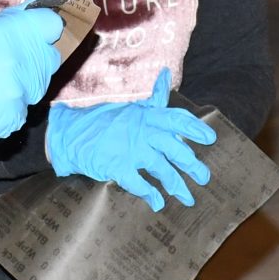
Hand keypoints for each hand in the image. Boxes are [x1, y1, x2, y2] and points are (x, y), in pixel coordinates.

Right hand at [0, 0, 67, 144]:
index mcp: (10, 34)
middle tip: (5, 57)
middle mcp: (22, 63)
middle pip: (49, 56)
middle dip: (34, 55)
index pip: (52, 25)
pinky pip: (23, 105)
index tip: (35, 29)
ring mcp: (22, 93)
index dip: (43, 26)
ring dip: (23, 79)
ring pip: (39, 83)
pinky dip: (10, 102)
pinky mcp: (16, 117)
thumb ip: (9, 20)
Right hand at [46, 69, 216, 211]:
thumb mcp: (129, 107)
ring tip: (186, 197)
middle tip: (205, 177)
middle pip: (173, 147)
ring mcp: (128, 149)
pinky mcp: (115, 166)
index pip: (175, 118)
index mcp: (145, 116)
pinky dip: (149, 194)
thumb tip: (165, 76)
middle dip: (191, 164)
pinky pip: (137, 182)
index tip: (210, 139)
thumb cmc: (101, 121)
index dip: (194, 128)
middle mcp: (140, 131)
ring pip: (160, 167)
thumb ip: (152, 100)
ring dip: (175, 184)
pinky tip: (157, 203)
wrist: (68, 134)